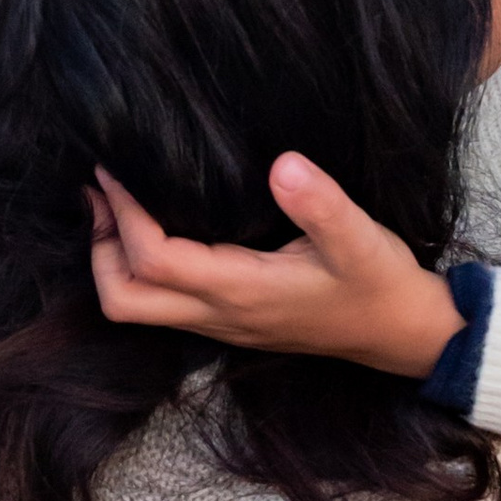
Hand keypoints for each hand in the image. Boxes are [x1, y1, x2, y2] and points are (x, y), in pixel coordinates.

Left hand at [90, 158, 464, 377]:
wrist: (401, 335)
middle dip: (99, 246)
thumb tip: (283, 165)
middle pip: (123, 300)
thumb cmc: (379, 285)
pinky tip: (152, 225)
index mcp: (241, 291)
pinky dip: (139, 266)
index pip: (154, 259)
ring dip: (113, 258)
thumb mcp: (361, 239)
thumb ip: (322, 204)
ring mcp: (221, 322)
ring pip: (137, 306)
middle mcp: (219, 314)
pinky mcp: (229, 318)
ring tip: (114, 202)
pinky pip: (161, 302)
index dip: (124, 215)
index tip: (114, 169)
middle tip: (99, 190)